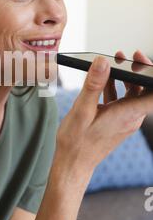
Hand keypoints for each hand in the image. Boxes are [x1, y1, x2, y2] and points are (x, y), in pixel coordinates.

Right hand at [55, 52, 152, 172]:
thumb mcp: (82, 110)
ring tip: (115, 62)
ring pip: (134, 94)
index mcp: (126, 114)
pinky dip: (116, 87)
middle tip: (127, 55)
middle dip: (138, 70)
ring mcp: (125, 120)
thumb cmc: (76, 142)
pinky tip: (103, 79)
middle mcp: (130, 117)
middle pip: (146, 91)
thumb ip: (94, 85)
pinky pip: (123, 100)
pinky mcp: (117, 121)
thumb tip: (102, 62)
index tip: (143, 61)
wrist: (73, 163)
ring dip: (126, 77)